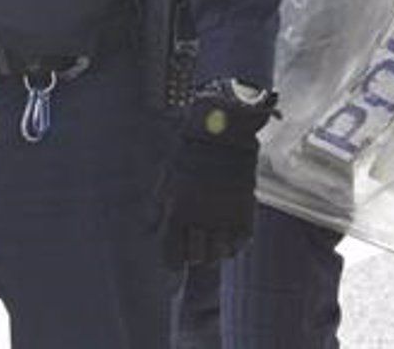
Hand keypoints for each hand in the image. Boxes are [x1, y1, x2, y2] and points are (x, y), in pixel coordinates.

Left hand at [155, 84, 271, 268]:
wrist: (225, 133)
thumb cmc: (189, 153)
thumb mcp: (166, 179)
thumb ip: (157, 209)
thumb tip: (148, 231)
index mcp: (177, 213)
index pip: (171, 258)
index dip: (173, 256)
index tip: (176, 248)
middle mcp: (201, 221)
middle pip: (197, 260)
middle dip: (194, 251)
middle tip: (196, 236)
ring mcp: (225, 221)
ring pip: (219, 257)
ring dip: (214, 248)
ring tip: (213, 233)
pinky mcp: (245, 217)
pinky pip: (239, 246)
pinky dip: (233, 242)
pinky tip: (227, 228)